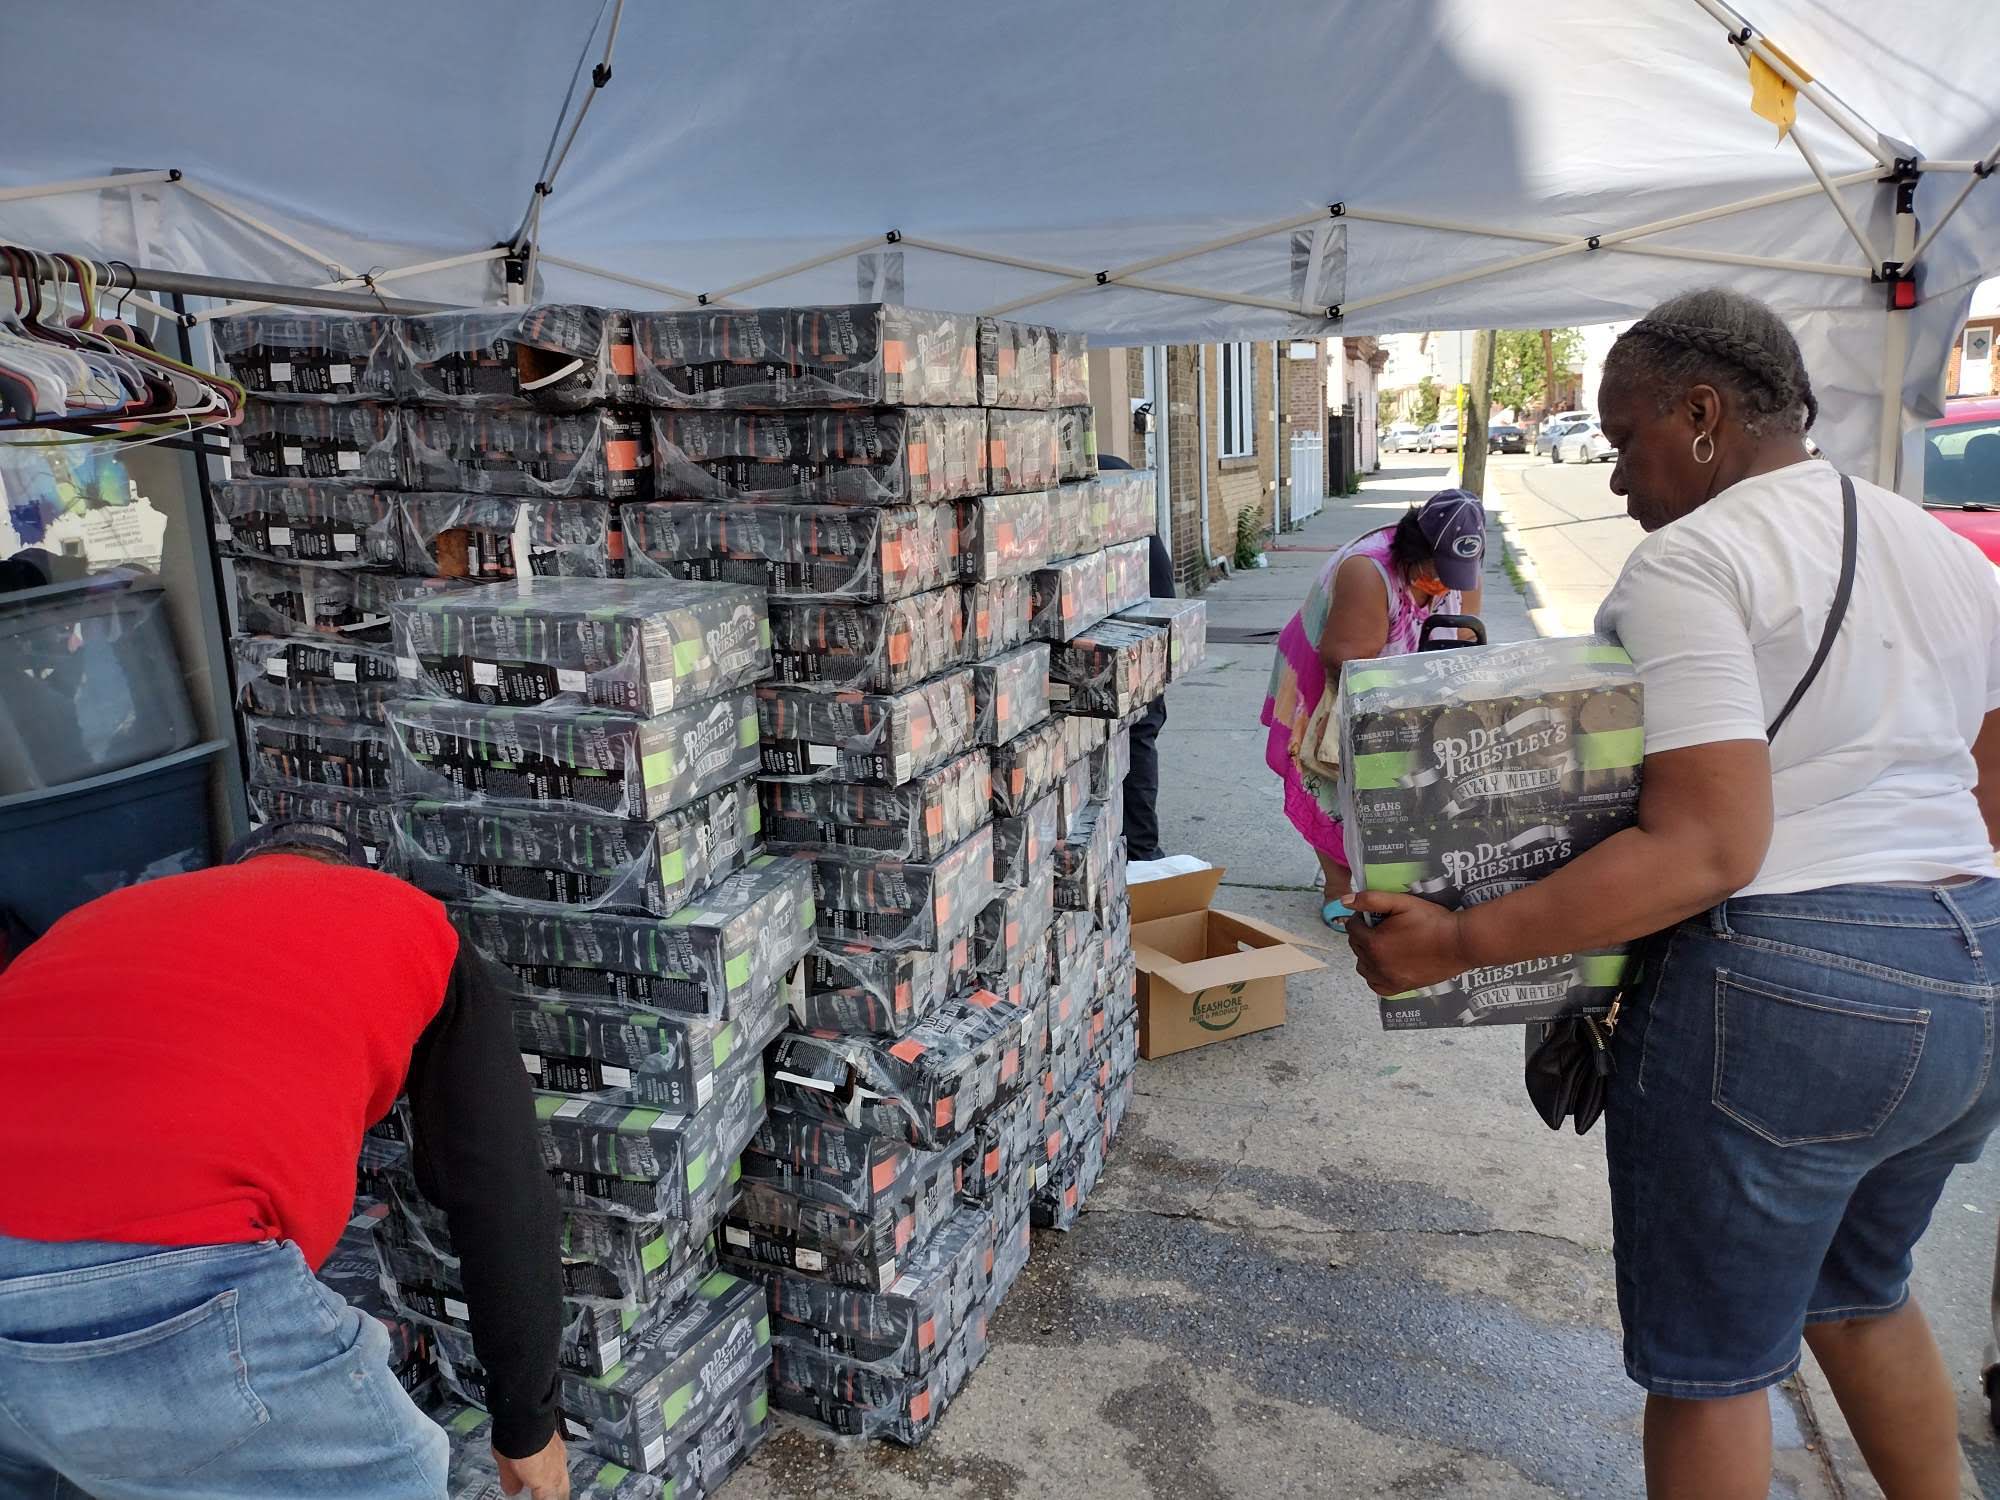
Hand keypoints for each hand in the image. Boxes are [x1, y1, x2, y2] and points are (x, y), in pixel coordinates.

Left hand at [496, 1433, 569, 1499]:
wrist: (526, 1413)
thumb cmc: (514, 1441)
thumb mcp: (505, 1466)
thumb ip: (511, 1481)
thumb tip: (512, 1489)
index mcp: (545, 1481)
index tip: (536, 1498)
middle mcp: (557, 1470)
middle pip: (562, 1493)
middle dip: (556, 1497)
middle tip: (546, 1496)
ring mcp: (561, 1456)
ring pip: (565, 1478)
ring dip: (558, 1486)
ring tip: (549, 1489)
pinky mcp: (560, 1444)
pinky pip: (562, 1463)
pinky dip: (557, 1470)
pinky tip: (550, 1468)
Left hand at [1346, 891, 1472, 996]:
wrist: (1459, 943)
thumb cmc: (1432, 920)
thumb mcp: (1402, 902)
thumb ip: (1371, 899)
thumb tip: (1345, 901)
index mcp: (1374, 943)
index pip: (1352, 929)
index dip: (1360, 918)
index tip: (1372, 915)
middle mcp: (1377, 965)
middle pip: (1356, 948)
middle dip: (1363, 935)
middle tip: (1380, 927)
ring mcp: (1388, 979)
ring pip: (1363, 967)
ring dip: (1366, 955)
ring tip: (1383, 943)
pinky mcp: (1400, 987)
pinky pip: (1376, 985)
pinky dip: (1375, 975)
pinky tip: (1385, 964)